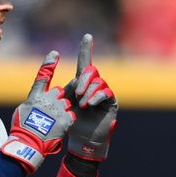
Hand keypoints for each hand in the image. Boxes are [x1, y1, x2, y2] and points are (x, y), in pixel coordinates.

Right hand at [0, 51, 75, 172]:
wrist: (30, 144)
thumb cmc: (22, 130)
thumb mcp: (22, 112)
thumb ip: (33, 103)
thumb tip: (36, 102)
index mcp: (36, 96)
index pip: (43, 76)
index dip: (49, 64)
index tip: (55, 53)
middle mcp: (48, 99)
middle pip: (60, 92)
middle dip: (59, 100)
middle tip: (51, 113)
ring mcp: (59, 108)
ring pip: (67, 104)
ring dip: (63, 111)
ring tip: (54, 123)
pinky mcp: (67, 119)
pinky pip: (71, 115)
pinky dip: (67, 121)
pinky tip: (59, 128)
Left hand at [64, 34, 117, 161]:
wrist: (82, 140)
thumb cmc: (71, 124)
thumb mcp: (64, 104)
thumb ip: (64, 92)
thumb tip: (63, 81)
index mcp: (82, 84)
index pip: (85, 63)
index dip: (86, 50)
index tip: (87, 36)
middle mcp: (95, 86)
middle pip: (91, 71)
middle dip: (84, 80)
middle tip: (77, 92)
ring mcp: (104, 94)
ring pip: (98, 82)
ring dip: (89, 92)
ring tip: (82, 104)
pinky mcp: (111, 103)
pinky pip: (106, 93)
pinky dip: (96, 97)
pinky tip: (90, 104)